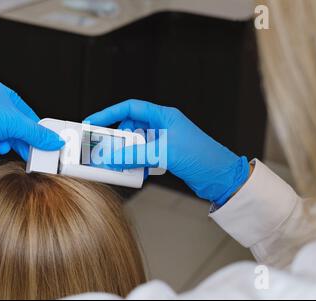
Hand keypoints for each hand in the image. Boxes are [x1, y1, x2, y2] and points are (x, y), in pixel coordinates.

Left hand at [0, 81, 63, 159]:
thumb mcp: (16, 125)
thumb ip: (37, 134)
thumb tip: (55, 141)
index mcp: (1, 91)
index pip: (26, 111)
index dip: (34, 128)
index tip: (40, 140)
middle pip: (13, 124)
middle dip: (19, 138)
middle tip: (28, 150)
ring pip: (1, 132)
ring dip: (5, 142)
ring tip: (3, 146)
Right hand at [85, 99, 249, 204]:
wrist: (222, 178)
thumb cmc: (202, 157)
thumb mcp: (164, 153)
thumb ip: (135, 155)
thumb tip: (111, 158)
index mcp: (163, 116)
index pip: (130, 108)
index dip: (109, 113)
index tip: (92, 122)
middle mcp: (162, 126)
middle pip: (129, 127)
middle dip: (116, 138)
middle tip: (103, 149)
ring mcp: (163, 141)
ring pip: (134, 143)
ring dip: (125, 153)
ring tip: (118, 163)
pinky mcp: (165, 156)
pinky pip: (142, 156)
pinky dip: (135, 163)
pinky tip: (134, 171)